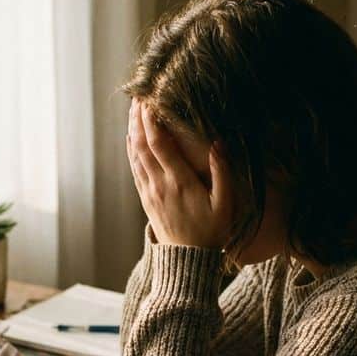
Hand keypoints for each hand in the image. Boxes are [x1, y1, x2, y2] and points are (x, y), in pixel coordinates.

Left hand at [126, 99, 232, 248]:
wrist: (188, 259)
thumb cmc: (211, 231)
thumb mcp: (225, 204)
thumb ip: (223, 172)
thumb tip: (219, 143)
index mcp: (179, 182)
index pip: (159, 144)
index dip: (152, 121)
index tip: (150, 101)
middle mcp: (159, 184)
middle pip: (142, 144)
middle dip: (138, 118)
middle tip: (138, 96)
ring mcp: (150, 191)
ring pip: (135, 154)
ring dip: (132, 130)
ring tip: (133, 109)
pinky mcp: (145, 197)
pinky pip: (134, 167)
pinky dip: (131, 148)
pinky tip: (132, 136)